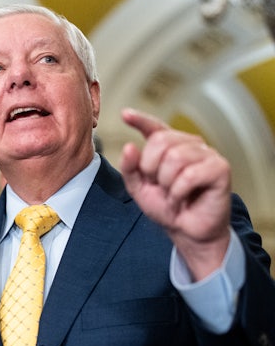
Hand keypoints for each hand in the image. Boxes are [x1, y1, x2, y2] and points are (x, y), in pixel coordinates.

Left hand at [119, 108, 231, 279]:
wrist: (186, 230)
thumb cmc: (167, 207)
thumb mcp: (140, 188)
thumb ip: (130, 168)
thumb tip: (130, 147)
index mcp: (170, 146)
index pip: (155, 127)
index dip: (140, 120)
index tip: (125, 114)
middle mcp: (190, 145)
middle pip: (161, 141)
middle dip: (151, 168)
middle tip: (159, 185)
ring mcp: (207, 154)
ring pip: (175, 157)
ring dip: (167, 182)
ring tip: (172, 193)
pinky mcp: (220, 169)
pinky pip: (190, 174)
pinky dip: (179, 190)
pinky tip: (182, 197)